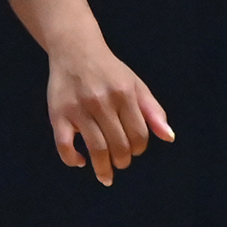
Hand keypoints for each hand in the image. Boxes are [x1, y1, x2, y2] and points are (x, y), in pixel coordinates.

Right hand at [47, 43, 173, 185]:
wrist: (75, 51)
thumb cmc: (111, 72)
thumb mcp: (137, 86)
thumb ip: (153, 111)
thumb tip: (169, 138)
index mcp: (124, 95)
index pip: (139, 134)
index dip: (139, 148)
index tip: (135, 150)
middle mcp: (102, 102)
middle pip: (118, 144)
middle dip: (122, 160)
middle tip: (121, 163)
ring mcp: (78, 109)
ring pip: (95, 148)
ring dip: (102, 167)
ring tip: (106, 174)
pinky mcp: (57, 113)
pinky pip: (64, 144)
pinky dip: (72, 159)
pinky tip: (80, 161)